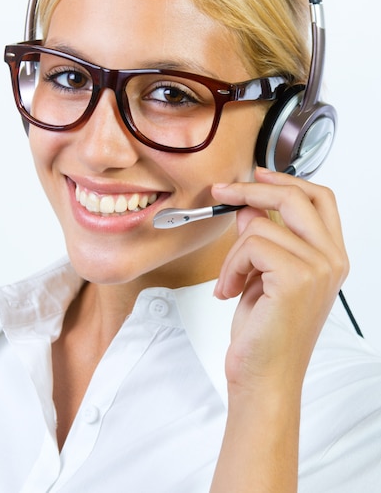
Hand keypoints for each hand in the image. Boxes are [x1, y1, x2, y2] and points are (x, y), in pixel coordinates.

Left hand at [212, 167, 348, 392]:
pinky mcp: (296, 278)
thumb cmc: (266, 334)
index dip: (285, 180)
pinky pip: (250, 245)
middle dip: (252, 188)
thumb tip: (248, 209)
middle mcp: (331, 260)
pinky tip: (230, 291)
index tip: (255, 175)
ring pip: (261, 224)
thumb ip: (264, 239)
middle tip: (223, 192)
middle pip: (296, 196)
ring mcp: (318, 268)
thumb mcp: (263, 276)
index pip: (319, 198)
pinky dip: (231, 266)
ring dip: (233, 252)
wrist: (264, 379)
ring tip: (230, 281)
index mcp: (330, 257)